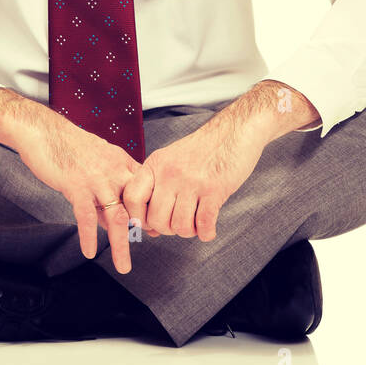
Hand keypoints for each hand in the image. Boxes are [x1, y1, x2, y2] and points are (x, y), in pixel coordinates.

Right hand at [13, 111, 142, 273]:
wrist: (43, 131)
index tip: (155, 228)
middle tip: (148, 243)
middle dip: (145, 228)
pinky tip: (90, 252)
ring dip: (121, 244)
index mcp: (122, 163)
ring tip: (123, 266)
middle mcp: (114, 170)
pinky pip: (87, 216)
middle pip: (137, 205)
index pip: (146, 189)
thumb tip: (116, 223)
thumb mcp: (97, 164)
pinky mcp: (76, 185)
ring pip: (116, 216)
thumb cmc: (68, 147)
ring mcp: (96, 179)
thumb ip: (109, 191)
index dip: (151, 210)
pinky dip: (89, 236)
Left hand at [128, 120, 264, 242]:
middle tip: (178, 223)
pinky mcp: (214, 190)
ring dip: (188, 231)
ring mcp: (192, 182)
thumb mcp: (170, 158)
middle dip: (167, 230)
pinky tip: (208, 229)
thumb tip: (147, 224)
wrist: (234, 132)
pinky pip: (204, 225)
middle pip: (156, 219)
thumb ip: (156, 185)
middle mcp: (170, 173)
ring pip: (180, 226)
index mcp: (155, 164)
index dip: (138, 218)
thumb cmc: (203, 149)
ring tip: (195, 222)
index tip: (150, 223)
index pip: (131, 198)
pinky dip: (206, 233)